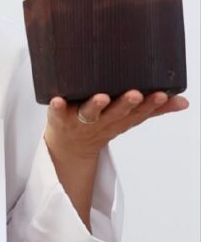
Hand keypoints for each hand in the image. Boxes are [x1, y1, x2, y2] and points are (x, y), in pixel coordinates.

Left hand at [46, 90, 188, 162]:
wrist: (69, 147)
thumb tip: (184, 101)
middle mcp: (102, 121)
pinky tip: (57, 99)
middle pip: (116, 113)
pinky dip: (56, 107)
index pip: (138, 113)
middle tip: (135, 94)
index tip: (161, 94)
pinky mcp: (59, 118)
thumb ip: (154, 109)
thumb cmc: (102, 124)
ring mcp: (80, 121)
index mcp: (120, 120)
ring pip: (89, 113)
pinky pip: (56, 113)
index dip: (151, 105)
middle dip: (126, 104)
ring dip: (96, 105)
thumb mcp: (129, 120)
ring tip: (101, 97)